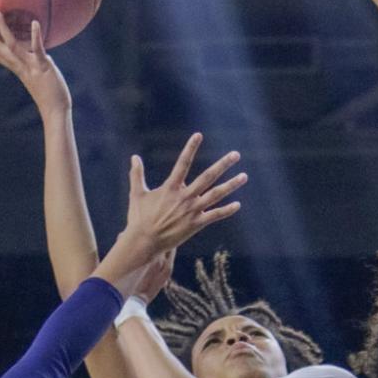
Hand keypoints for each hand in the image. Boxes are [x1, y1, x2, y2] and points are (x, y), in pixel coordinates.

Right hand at [0, 11, 70, 118]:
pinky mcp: (42, 67)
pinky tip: (34, 23)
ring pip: (12, 47)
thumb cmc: (52, 97)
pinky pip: (37, 50)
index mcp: (20, 70)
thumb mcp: (42, 79)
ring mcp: (30, 67)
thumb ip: (40, 67)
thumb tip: (45, 58)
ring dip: (3, 30)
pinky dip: (35, 36)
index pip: (1, 57)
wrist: (56, 111)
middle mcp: (21, 67)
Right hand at [100, 134, 244, 296]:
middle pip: (208, 177)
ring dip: (231, 185)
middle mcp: (184, 197)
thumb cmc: (139, 218)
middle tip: (236, 154)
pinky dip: (227, 210)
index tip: (198, 135)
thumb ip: (137, 174)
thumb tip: (134, 157)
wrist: (144, 242)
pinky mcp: (196, 224)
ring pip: (216, 195)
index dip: (190, 148)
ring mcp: (192, 210)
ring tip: (244, 176)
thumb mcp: (137, 194)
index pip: (182, 163)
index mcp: (170, 187)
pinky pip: (215, 215)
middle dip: (223, 164)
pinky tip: (238, 204)